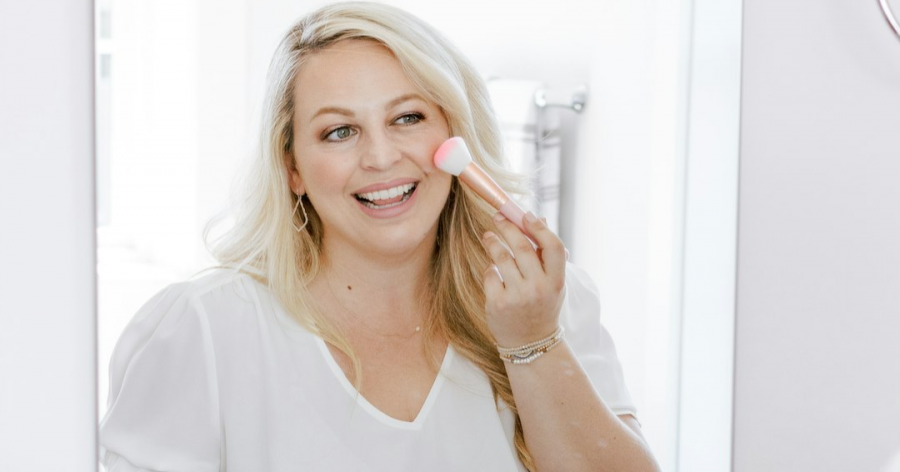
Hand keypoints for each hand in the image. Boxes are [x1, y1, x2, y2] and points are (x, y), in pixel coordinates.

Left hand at [482, 211, 566, 347]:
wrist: (531, 345)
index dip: (539, 228)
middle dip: (508, 227)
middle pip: (522, 247)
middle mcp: (539, 288)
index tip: (525, 214)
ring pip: (501, 258)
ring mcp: (518, 297)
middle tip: (498, 216)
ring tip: (488, 236)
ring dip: (493, 243)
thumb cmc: (543, 307)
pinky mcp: (498, 304)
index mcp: (556, 281)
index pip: (553, 247)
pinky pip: (490, 275)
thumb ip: (547, 254)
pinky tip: (492, 269)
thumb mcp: (553, 284)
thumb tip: (538, 218)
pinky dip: (490, 269)